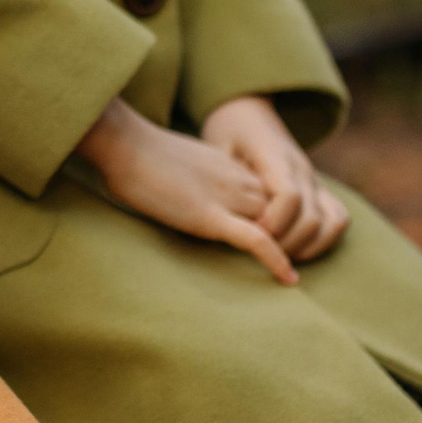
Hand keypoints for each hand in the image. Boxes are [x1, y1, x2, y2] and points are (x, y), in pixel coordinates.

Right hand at [74, 98, 297, 283]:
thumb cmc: (137, 154)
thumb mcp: (178, 162)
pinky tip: (288, 278)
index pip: (270, 193)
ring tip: (296, 274)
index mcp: (229, 166)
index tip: (281, 236)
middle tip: (297, 261)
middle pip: (280, 210)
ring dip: (288, 248)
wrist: (124, 144)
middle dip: (290, 235)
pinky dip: (274, 259)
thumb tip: (187, 192)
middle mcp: (236, 180)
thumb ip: (194, 178)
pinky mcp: (210, 216)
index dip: (278, 216)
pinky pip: (254, 239)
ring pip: (274, 224)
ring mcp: (226, 198)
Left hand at [200, 94, 348, 262]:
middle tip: (260, 249)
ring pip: (333, 222)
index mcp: (276, 156)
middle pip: (311, 217)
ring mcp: (316, 180)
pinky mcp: (320, 189)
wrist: (249, 112)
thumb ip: (228, 177)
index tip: (253, 231)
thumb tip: (232, 212)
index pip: (289, 196)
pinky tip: (297, 249)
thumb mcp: (219, 146)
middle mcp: (303, 169)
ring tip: (279, 253)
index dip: (274, 222)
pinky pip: (338, 219)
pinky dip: (324, 241)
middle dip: (286, 243)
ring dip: (308, 246)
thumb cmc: (228, 132)